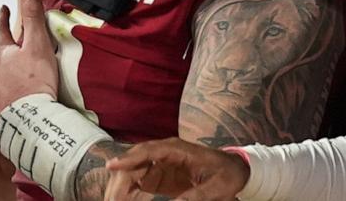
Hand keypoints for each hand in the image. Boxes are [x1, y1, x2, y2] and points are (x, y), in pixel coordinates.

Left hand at [0, 0, 58, 112]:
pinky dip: (2, 77)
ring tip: (4, 57)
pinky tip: (9, 83)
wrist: (28, 121)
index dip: (2, 16)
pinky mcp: (0, 103)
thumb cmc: (34, 83)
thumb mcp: (37, 44)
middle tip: (0, 30)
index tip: (3, 9)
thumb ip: (33, 17)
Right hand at [104, 139, 248, 200]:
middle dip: (120, 179)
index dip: (129, 158)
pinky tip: (122, 200)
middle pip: (134, 163)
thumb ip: (196, 196)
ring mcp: (159, 164)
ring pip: (132, 172)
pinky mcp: (159, 175)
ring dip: (121, 187)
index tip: (112, 166)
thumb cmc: (227, 174)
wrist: (235, 170)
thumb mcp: (217, 187)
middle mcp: (163, 153)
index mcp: (176, 149)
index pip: (148, 151)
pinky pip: (138, 183)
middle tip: (110, 199)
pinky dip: (129, 193)